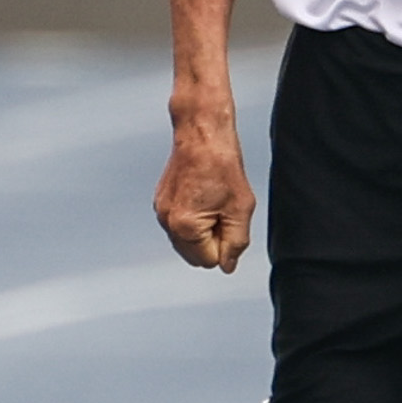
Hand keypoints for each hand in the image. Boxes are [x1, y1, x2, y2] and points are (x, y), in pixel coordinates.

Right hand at [154, 121, 255, 271]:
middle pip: (194, 255)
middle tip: (225, 213)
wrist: (202, 137)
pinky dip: (194, 220)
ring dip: (204, 231)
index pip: (208, 260)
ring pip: (187, 241)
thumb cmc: (222, 167)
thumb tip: (227, 265)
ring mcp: (161, 211)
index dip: (225, 245)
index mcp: (184, 227)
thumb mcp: (240, 209)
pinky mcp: (161, 202)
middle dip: (213, 241)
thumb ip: (236, 242)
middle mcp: (166, 222)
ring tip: (215, 202)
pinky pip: (180, 225)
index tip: (230, 221)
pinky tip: (206, 198)